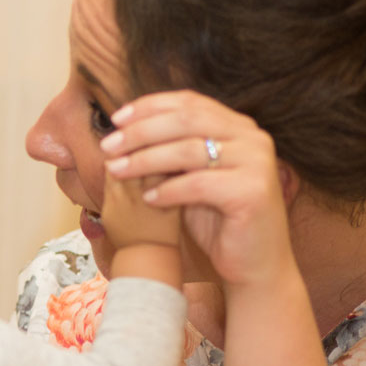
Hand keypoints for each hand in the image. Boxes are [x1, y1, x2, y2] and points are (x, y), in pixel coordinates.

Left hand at [103, 90, 296, 289]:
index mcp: (238, 126)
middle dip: (140, 132)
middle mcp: (252, 137)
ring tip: (116, 170)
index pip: (190, 102)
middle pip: (187, 120)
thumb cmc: (216, 220)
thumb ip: (169, 152)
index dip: (149, 107)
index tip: (115, 119)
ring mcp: (257, 162)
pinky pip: (200, 184)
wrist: (253, 264)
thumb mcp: (188, 177)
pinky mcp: (254, 191)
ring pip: (190, 150)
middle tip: (108, 146)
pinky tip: (148, 198)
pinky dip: (169, 190)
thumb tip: (122, 132)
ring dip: (146, 160)